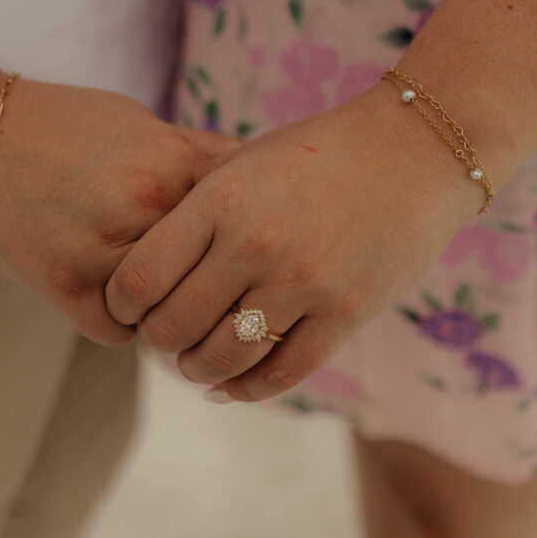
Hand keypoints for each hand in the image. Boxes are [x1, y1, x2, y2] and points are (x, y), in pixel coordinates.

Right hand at [0, 76, 237, 345]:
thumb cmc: (62, 125)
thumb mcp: (140, 122)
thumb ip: (199, 153)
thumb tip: (261, 168)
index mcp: (173, 167)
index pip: (238, 232)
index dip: (240, 251)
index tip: (238, 262)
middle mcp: (145, 208)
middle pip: (209, 278)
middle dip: (208, 288)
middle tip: (204, 293)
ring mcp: (103, 249)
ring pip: (167, 312)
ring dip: (163, 311)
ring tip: (153, 298)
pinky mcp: (62, 285)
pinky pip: (118, 332)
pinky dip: (118, 322)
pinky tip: (107, 298)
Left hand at [105, 84, 479, 399]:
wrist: (414, 149)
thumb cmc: (316, 152)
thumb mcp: (242, 161)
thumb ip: (193, 205)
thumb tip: (141, 259)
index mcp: (219, 201)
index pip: (140, 278)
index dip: (122, 304)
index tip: (127, 307)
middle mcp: (254, 244)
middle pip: (173, 327)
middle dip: (157, 341)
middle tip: (161, 338)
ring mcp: (302, 282)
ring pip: (222, 357)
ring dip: (197, 368)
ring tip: (194, 362)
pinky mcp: (346, 312)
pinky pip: (282, 372)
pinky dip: (245, 389)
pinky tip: (228, 386)